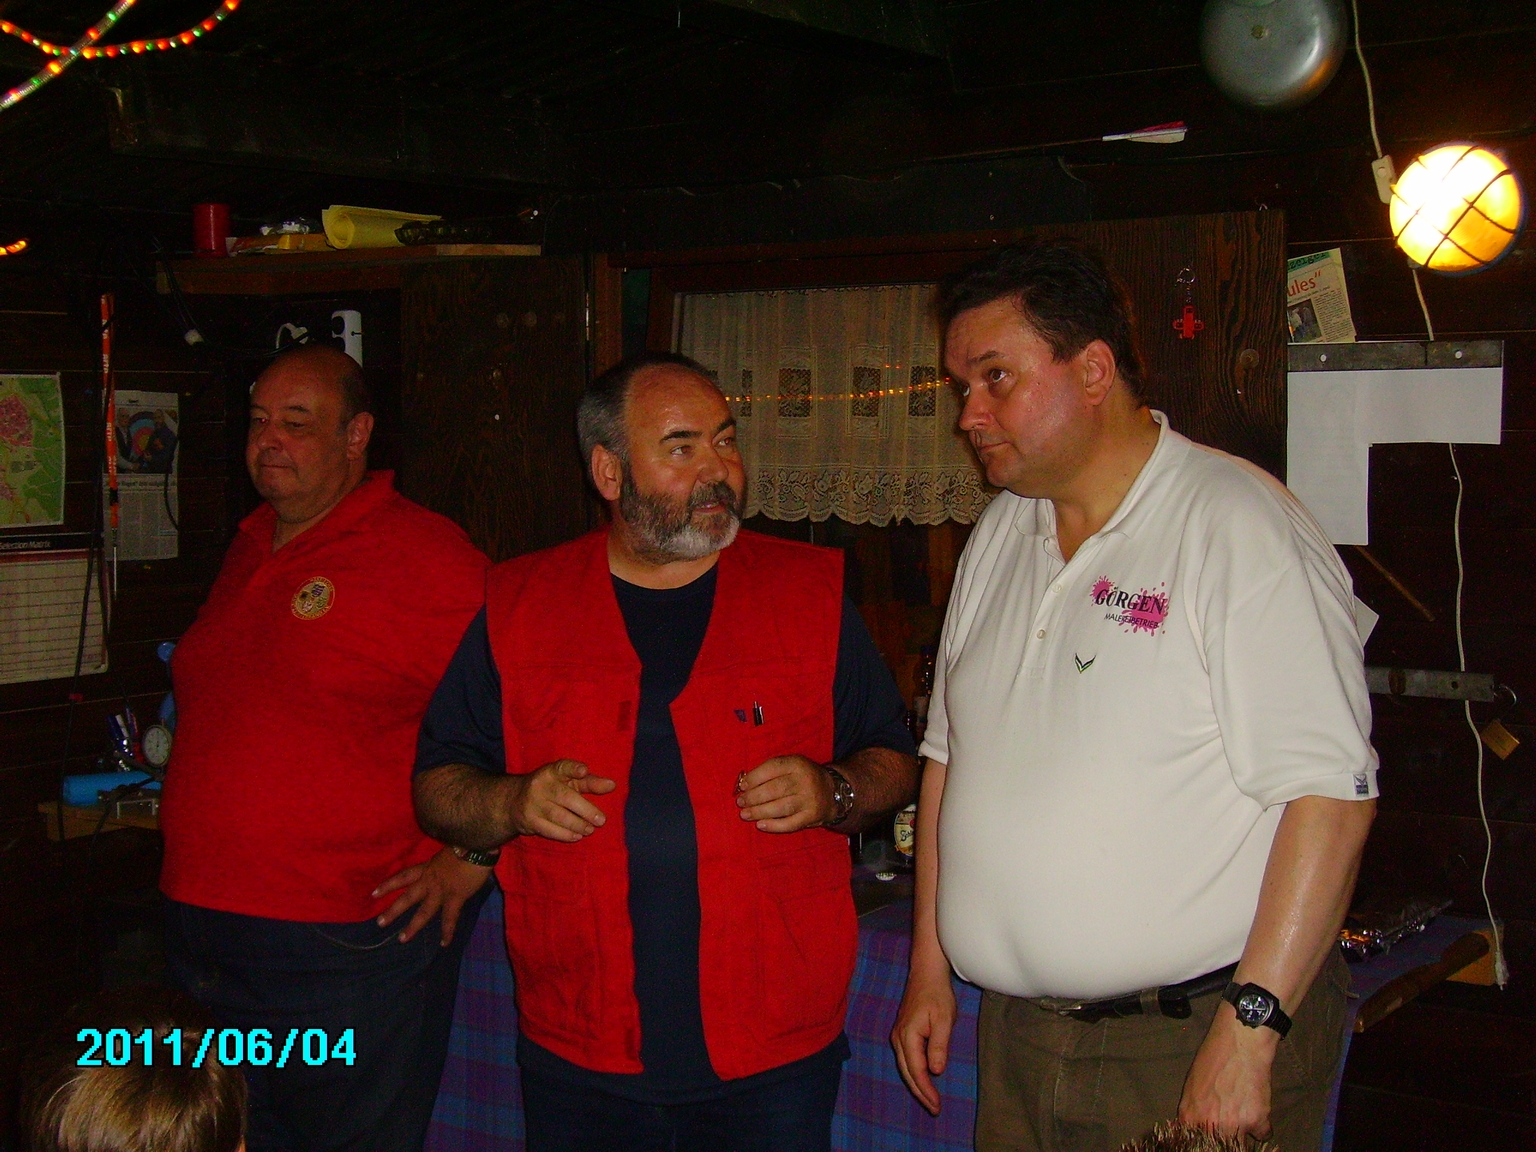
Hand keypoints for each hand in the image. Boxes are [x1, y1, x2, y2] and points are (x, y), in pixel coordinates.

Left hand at [373, 847, 492, 945]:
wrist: (477, 846)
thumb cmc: (465, 843)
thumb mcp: (446, 851)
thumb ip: (441, 862)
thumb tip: (443, 867)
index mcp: (428, 867)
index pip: (403, 877)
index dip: (388, 885)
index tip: (374, 894)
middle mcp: (430, 880)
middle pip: (408, 897)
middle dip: (393, 911)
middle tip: (380, 923)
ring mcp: (442, 890)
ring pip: (424, 911)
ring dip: (413, 926)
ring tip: (402, 939)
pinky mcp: (456, 897)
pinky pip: (450, 917)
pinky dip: (448, 931)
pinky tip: (444, 943)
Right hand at [506, 758, 615, 842]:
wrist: (514, 801)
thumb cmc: (551, 789)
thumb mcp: (568, 781)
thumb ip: (590, 783)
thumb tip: (612, 785)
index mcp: (552, 771)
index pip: (563, 767)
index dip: (573, 769)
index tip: (584, 771)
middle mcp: (541, 785)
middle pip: (565, 797)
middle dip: (585, 810)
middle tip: (601, 820)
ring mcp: (533, 803)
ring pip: (558, 816)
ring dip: (577, 825)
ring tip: (590, 829)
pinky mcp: (529, 820)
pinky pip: (549, 829)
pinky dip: (565, 834)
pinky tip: (577, 836)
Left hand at [736, 755, 833, 831]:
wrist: (833, 791)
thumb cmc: (802, 777)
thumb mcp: (791, 765)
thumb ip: (771, 771)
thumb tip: (744, 784)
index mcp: (797, 763)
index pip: (773, 768)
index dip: (754, 777)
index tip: (742, 786)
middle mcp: (805, 780)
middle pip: (775, 789)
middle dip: (754, 797)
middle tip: (741, 802)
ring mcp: (809, 800)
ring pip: (781, 807)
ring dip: (759, 811)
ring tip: (745, 814)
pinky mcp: (811, 816)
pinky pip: (790, 823)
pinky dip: (773, 826)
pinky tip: (760, 825)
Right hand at [891, 965, 957, 1115]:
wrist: (926, 974)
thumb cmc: (937, 994)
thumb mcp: (943, 1019)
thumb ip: (939, 1045)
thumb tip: (935, 1070)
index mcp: (908, 1036)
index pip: (916, 1070)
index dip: (926, 1090)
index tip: (937, 1105)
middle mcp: (898, 1038)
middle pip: (907, 1072)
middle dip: (920, 1092)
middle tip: (935, 1109)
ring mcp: (898, 1035)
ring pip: (905, 1067)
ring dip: (917, 1084)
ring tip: (930, 1100)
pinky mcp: (902, 1033)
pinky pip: (907, 1059)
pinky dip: (915, 1073)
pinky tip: (924, 1079)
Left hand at [1177, 1006, 1278, 1137]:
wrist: (1240, 1042)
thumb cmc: (1214, 1057)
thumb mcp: (1193, 1084)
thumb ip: (1195, 1111)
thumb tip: (1199, 1128)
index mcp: (1190, 1116)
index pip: (1196, 1143)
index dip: (1207, 1141)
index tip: (1214, 1137)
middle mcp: (1210, 1124)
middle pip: (1220, 1145)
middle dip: (1227, 1137)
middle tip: (1231, 1122)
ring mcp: (1234, 1124)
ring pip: (1241, 1145)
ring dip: (1245, 1132)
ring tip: (1244, 1113)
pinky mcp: (1257, 1120)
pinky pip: (1264, 1134)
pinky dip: (1263, 1125)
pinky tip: (1258, 1107)